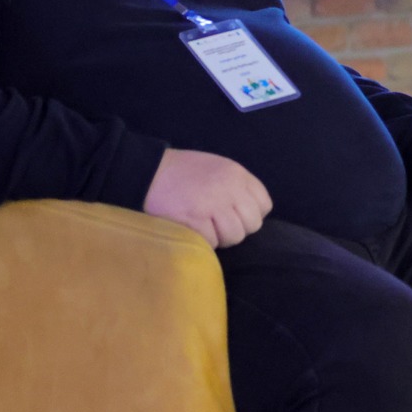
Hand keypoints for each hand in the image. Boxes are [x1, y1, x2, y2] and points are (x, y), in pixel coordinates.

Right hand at [143, 148, 272, 247]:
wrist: (147, 172)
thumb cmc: (182, 173)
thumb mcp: (217, 168)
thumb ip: (237, 187)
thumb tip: (253, 213)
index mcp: (237, 174)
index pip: (264, 205)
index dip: (250, 214)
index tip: (233, 214)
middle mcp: (230, 188)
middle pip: (252, 225)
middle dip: (236, 228)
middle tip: (215, 223)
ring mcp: (213, 205)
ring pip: (234, 237)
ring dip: (219, 237)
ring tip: (203, 225)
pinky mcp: (195, 220)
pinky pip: (212, 243)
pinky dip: (202, 241)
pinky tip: (191, 228)